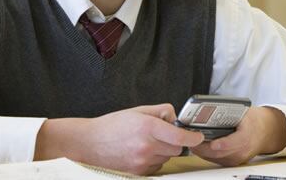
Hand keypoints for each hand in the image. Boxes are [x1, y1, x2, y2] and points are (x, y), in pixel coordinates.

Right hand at [34, 104, 203, 174]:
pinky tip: (140, 152)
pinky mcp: (138, 173)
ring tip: (145, 142)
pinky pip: (156, 167)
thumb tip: (175, 117)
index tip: (197, 136)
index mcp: (147, 127)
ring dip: (162, 151)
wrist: (88, 144)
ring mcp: (142, 162)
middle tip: (160, 134)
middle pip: (176, 148)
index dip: (192, 137)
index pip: (180, 136)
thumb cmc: (111, 126)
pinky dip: (153, 160)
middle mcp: (146, 147)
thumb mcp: (137, 110)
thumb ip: (160, 111)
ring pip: (166, 158)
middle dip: (174, 141)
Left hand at [190, 106, 285, 165]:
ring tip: (190, 141)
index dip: (222, 144)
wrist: (266, 132)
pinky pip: (216, 160)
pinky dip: (206, 153)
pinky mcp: (232, 162)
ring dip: (201, 150)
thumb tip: (208, 108)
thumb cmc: (253, 120)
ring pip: (215, 158)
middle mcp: (242, 150)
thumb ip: (227, 111)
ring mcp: (237, 158)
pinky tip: (198, 145)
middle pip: (220, 152)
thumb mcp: (243, 111)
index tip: (212, 143)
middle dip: (203, 146)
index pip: (234, 143)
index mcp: (247, 135)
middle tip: (190, 138)